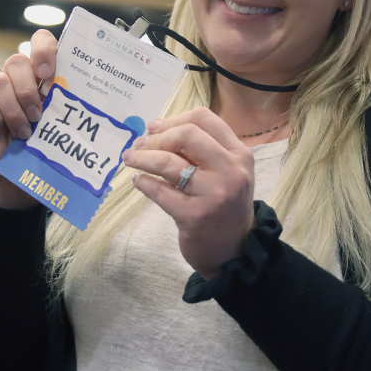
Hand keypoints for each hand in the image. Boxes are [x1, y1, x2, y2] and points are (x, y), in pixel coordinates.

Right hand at [0, 29, 57, 208]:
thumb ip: (62, 107)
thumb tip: (84, 101)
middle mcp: (14, 76)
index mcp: (39, 76)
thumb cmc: (38, 151)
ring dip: (13, 109)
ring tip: (23, 132)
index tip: (48, 73)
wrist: (13, 181)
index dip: (44, 49)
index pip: (40, 42)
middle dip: (28, 90)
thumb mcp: (55, 127)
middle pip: (17, 61)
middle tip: (37, 116)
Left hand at [122, 107, 255, 277]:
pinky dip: (143, 182)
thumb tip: (155, 128)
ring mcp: (214, 194)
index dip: (173, 119)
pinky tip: (138, 180)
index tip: (153, 127)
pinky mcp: (194, 216)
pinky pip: (159, 191)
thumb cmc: (224, 206)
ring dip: (142, 157)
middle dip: (156, 137)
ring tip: (130, 158)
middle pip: (186, 135)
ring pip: (168, 162)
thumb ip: (202, 151)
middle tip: (139, 145)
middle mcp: (231, 171)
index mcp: (240, 154)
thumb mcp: (226, 173)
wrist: (234, 251)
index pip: (204, 119)